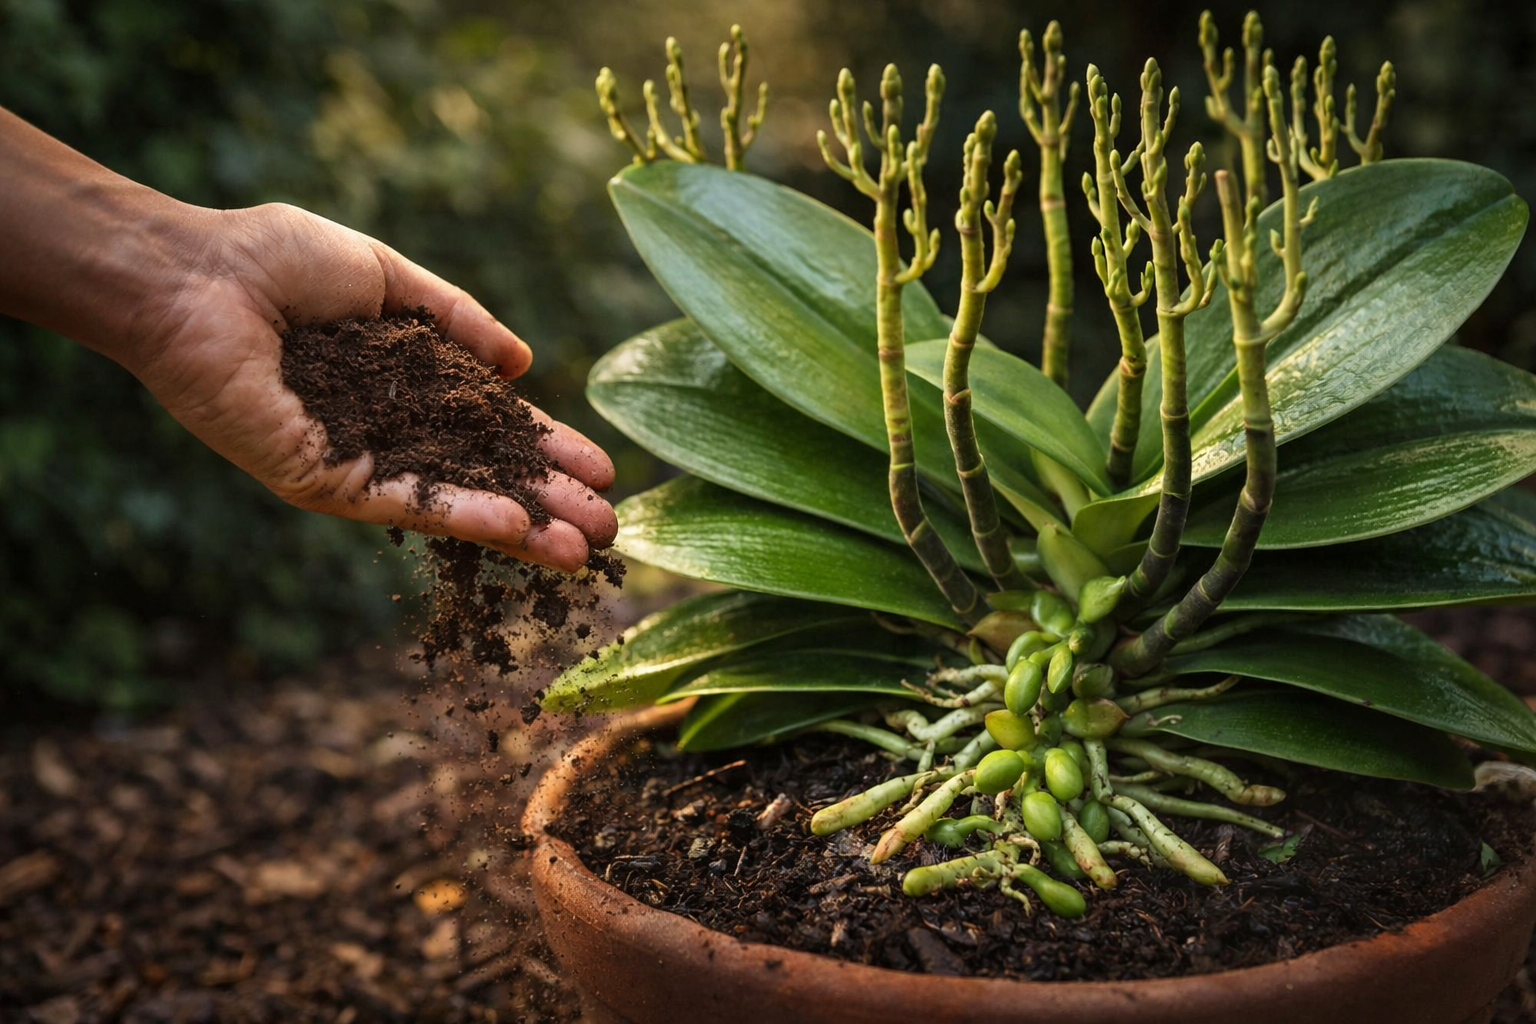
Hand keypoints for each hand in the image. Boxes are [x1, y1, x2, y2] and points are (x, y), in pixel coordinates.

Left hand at [123, 202, 616, 571]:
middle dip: (548, 502)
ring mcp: (356, 461)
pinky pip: (404, 504)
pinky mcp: (322, 480)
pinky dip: (463, 517)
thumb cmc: (276, 260)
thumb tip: (522, 363)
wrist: (193, 276)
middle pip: (483, 476)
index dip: (545, 447)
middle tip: (610, 528)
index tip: (601, 468)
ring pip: (454, 503)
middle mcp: (385, 430)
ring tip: (586, 551)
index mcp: (403, 383)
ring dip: (522, 528)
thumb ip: (458, 319)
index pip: (489, 426)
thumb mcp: (388, 279)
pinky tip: (519, 528)